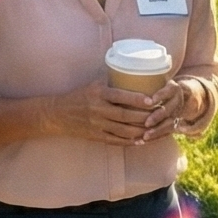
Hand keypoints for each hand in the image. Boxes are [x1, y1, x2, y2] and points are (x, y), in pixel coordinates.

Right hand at [47, 82, 165, 146]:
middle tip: (159, 115)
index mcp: (98, 94)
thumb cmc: (79, 96)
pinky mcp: (96, 136)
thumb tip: (133, 75)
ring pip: (123, 130)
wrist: (59, 114)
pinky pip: (115, 140)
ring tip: (154, 129)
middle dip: (143, 117)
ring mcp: (97, 125)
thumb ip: (111, 82)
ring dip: (140, 131)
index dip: (137, 99)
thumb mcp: (94, 85)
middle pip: (125, 116)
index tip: (151, 100)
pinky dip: (129, 142)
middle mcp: (98, 110)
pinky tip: (141, 141)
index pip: (120, 97)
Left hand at [140, 78, 206, 142]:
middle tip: (146, 123)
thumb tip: (120, 73)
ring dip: (157, 131)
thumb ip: (143, 80)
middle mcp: (177, 101)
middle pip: (169, 110)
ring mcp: (177, 114)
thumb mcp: (157, 80)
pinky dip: (155, 138)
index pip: (168, 91)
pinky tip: (143, 141)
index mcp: (173, 88)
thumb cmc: (158, 87)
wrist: (177, 96)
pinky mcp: (174, 125)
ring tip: (145, 136)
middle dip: (157, 117)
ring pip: (169, 124)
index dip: (160, 96)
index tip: (150, 101)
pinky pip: (166, 134)